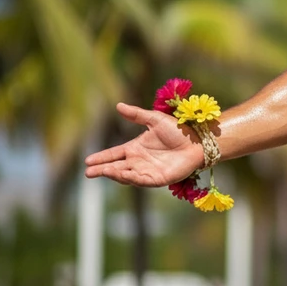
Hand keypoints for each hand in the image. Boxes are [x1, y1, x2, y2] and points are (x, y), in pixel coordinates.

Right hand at [84, 103, 203, 186]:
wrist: (198, 141)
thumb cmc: (178, 129)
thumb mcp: (155, 119)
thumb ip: (136, 114)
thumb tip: (118, 105)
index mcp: (136, 148)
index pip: (114, 154)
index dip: (102, 157)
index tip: (88, 160)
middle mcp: (139, 161)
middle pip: (116, 167)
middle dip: (102, 170)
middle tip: (88, 172)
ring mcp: (147, 171)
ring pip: (126, 175)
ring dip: (114, 174)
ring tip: (102, 171)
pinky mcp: (157, 179)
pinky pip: (140, 180)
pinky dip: (130, 178)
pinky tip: (121, 175)